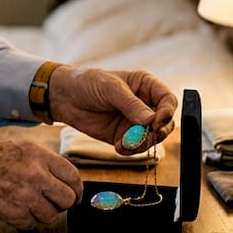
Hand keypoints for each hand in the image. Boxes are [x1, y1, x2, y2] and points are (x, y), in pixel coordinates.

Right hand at [0, 140, 82, 229]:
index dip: (76, 189)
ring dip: (42, 213)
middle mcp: (36, 176)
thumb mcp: (19, 148)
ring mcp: (26, 197)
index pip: (73, 177)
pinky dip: (26, 220)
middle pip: (67, 199)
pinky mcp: (15, 215)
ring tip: (26, 203)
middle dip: (62, 203)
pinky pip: (32, 224)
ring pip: (51, 215)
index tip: (74, 194)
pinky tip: (14, 209)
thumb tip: (64, 179)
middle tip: (52, 202)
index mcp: (39, 156)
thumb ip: (43, 162)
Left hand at [47, 66, 178, 154]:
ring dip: (142, 143)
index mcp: (146, 86)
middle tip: (144, 136)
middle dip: (157, 132)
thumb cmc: (87, 83)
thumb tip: (151, 120)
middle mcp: (144, 104)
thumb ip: (131, 104)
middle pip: (165, 122)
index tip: (156, 121)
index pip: (167, 100)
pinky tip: (118, 147)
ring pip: (152, 138)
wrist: (64, 97)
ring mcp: (134, 121)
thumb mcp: (110, 88)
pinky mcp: (123, 135)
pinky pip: (135, 147)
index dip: (167, 112)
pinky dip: (130, 150)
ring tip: (125, 143)